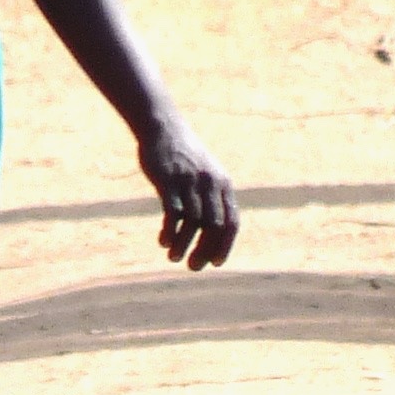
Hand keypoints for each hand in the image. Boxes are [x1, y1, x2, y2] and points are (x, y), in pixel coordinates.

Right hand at [138, 112, 239, 269]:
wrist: (163, 129)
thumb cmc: (184, 155)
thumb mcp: (206, 173)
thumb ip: (212, 197)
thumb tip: (213, 228)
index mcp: (223, 185)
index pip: (231, 222)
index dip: (225, 245)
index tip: (215, 263)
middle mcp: (209, 184)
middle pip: (213, 226)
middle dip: (204, 250)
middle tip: (193, 266)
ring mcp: (189, 182)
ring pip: (192, 223)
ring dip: (184, 245)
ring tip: (174, 258)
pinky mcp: (168, 181)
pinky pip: (172, 213)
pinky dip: (169, 231)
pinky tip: (163, 242)